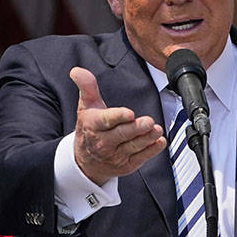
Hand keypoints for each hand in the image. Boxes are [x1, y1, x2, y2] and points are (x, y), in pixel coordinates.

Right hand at [70, 67, 165, 184]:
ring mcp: (116, 155)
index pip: (106, 120)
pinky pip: (140, 158)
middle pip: (122, 134)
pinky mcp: (126, 165)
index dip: (118, 117)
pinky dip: (151, 151)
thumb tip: (77, 71)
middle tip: (148, 122)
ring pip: (133, 146)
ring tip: (157, 130)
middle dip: (136, 128)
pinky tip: (159, 142)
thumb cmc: (89, 129)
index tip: (129, 113)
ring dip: (147, 139)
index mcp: (94, 125)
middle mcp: (104, 142)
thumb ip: (86, 87)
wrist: (85, 161)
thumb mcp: (85, 107)